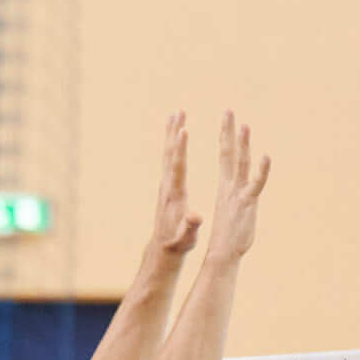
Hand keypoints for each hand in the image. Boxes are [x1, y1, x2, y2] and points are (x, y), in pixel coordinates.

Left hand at [150, 111, 202, 255]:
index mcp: (175, 194)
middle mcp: (168, 184)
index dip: (180, 148)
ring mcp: (166, 183)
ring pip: (169, 153)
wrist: (164, 247)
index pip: (177, 166)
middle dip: (175, 132)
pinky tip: (177, 136)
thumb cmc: (179, 242)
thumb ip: (190, 227)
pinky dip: (174, 144)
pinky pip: (170, 159)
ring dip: (172, 133)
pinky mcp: (168, 185)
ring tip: (177, 115)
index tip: (184, 129)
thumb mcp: (186, 237)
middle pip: (171, 153)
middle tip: (179, 112)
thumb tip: (195, 217)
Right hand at [206, 111, 271, 261]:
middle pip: (229, 153)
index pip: (224, 156)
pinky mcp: (248, 203)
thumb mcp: (230, 214)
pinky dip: (262, 170)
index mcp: (225, 187)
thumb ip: (235, 201)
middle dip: (228, 131)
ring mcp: (239, 194)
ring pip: (241, 164)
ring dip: (243, 145)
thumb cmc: (226, 238)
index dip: (225, 136)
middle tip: (228, 111)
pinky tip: (267, 157)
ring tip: (244, 125)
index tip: (226, 119)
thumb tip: (240, 197)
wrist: (223, 254)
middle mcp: (230, 186)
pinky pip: (256, 184)